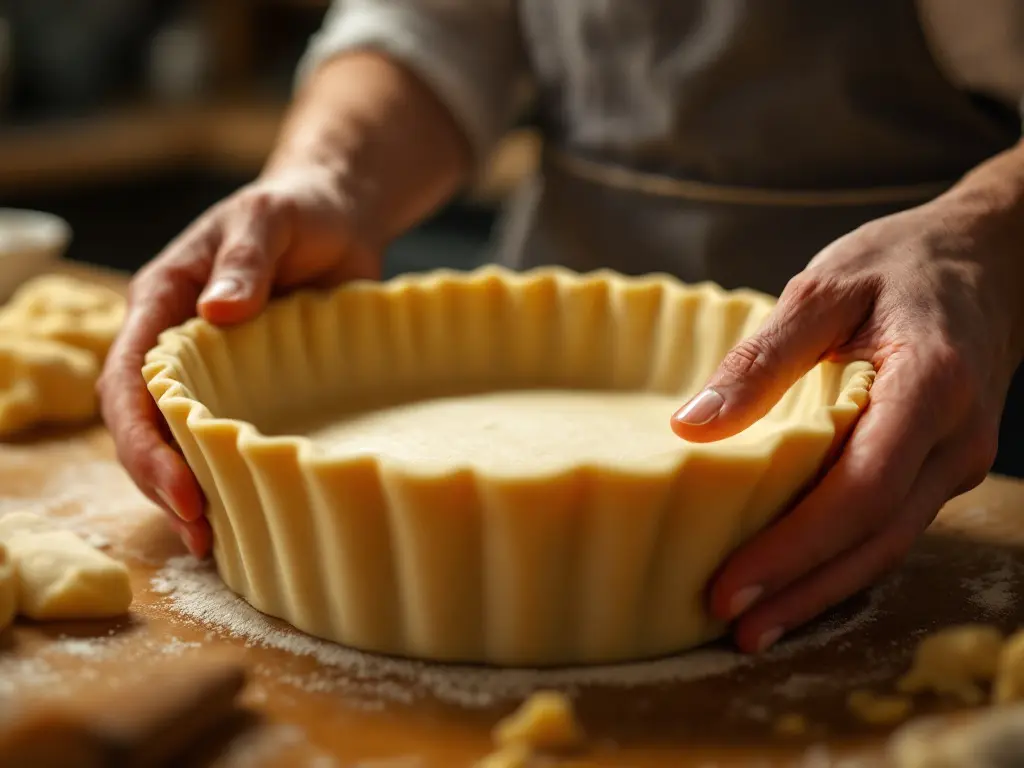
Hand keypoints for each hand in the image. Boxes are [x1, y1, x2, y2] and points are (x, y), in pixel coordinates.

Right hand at [98, 167, 381, 557]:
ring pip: (177, 441)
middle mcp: (174, 347)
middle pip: (141, 426)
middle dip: (160, 482)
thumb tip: (218, 313)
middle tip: (201, 532)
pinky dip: (226, 477)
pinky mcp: (250, 388)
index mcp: (159, 304)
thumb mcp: (270, 219)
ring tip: (217, 542)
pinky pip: (223, 438)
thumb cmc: (297, 211)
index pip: (127, 383)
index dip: (145, 441)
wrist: (337, 217)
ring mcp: (211, 372)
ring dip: (188, 492)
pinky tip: (245, 514)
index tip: (181, 487)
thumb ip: (246, 260)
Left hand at [670, 194, 1023, 653]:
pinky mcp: (941, 465)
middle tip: (733, 628)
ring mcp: (958, 458)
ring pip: (888, 544)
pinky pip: (892, 524)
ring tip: (755, 627)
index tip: (731, 583)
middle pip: (877, 537)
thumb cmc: (899, 264)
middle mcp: (956, 438)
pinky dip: (842, 561)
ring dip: (822, 590)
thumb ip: (761, 358)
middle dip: (803, 590)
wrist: (987, 256)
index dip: (795, 547)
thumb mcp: (823, 289)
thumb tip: (691, 427)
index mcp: (930, 385)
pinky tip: (798, 582)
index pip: (861, 490)